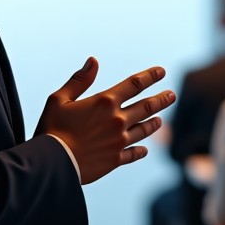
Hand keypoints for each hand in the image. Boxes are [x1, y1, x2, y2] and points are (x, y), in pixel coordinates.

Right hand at [36, 57, 174, 184]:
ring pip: (144, 129)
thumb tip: (93, 61)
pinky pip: (134, 154)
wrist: (53, 163)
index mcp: (105, 102)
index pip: (134, 84)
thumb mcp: (59, 99)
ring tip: (161, 120)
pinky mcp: (115, 159)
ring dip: (153, 123)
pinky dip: (140, 150)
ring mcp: (119, 141)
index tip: (161, 71)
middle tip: (172, 95)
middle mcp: (117, 120)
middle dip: (161, 99)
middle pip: (146, 106)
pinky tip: (144, 149)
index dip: (150, 76)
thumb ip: (79, 80)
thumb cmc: (52, 129)